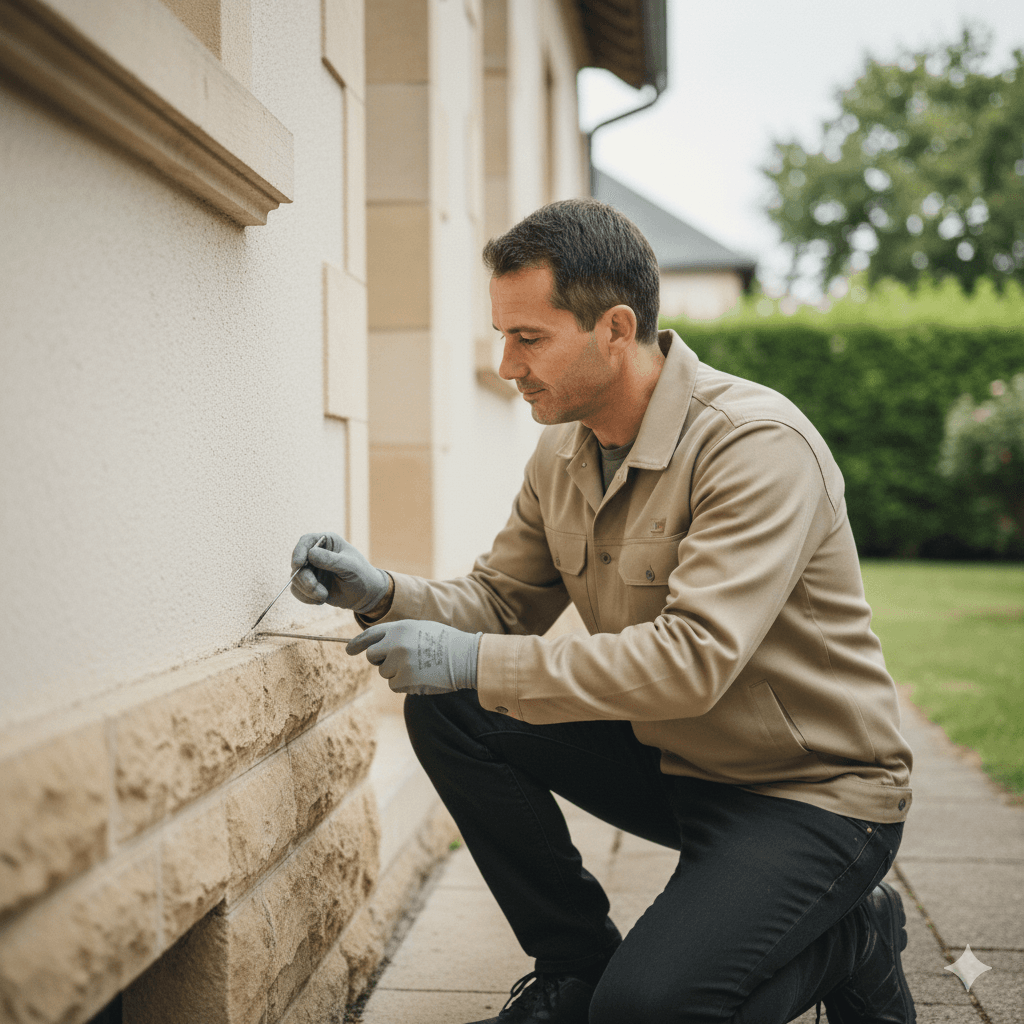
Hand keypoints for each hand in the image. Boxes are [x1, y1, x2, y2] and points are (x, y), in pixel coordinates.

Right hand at [290, 532, 389, 612]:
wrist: (366, 595)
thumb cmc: (362, 575)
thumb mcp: (350, 566)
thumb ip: (332, 560)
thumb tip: (311, 554)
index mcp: (327, 542)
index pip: (306, 541)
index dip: (298, 551)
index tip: (298, 564)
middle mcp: (316, 553)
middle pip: (297, 562)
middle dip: (305, 579)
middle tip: (317, 590)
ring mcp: (311, 569)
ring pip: (295, 578)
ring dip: (307, 590)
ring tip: (323, 596)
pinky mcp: (309, 584)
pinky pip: (297, 590)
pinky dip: (305, 598)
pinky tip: (320, 600)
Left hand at [346, 620, 480, 694]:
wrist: (465, 657)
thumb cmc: (446, 643)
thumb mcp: (421, 629)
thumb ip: (399, 635)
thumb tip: (381, 647)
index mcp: (399, 627)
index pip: (370, 635)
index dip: (357, 643)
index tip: (349, 650)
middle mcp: (395, 643)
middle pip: (372, 656)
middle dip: (381, 661)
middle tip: (397, 663)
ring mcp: (398, 661)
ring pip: (384, 672)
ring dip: (397, 673)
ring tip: (419, 667)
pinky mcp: (403, 678)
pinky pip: (394, 685)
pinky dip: (404, 685)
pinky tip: (421, 677)